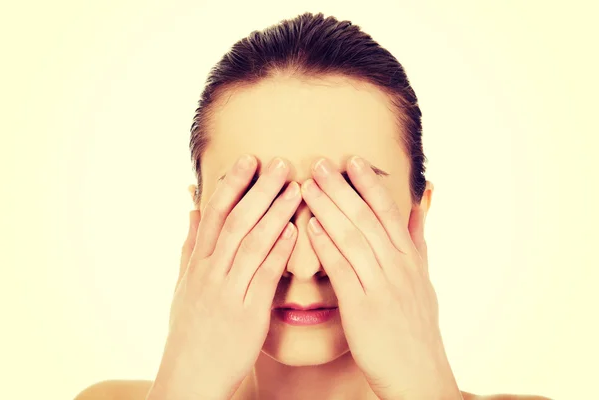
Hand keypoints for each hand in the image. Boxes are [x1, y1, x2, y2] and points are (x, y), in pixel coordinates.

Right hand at [147, 155, 300, 399]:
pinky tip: (295, 230)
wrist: (190, 376)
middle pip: (234, 222)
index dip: (232, 185)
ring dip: (274, 213)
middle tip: (280, 163)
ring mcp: (227, 292)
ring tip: (295, 188)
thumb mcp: (182, 285)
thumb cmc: (190, 331)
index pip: (214, 215)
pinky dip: (279, 251)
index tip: (249, 160)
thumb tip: (190, 210)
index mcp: (197, 264)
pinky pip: (264, 277)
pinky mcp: (247, 314)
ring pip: (250, 243)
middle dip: (257, 190)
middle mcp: (210, 273)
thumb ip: (189, 246)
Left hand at [300, 156, 461, 399]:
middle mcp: (398, 267)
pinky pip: (342, 271)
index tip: (353, 160)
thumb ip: (419, 238)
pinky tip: (310, 227)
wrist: (418, 373)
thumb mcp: (424, 278)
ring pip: (353, 238)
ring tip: (308, 186)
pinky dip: (326, 246)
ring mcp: (381, 286)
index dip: (370, 184)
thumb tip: (424, 201)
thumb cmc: (416, 326)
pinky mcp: (363, 308)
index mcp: (410, 259)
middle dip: (342, 188)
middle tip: (320, 163)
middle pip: (367, 219)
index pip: (389, 212)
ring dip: (329, 209)